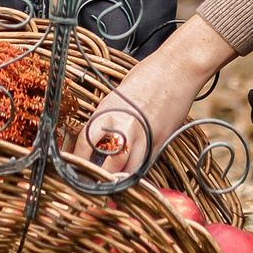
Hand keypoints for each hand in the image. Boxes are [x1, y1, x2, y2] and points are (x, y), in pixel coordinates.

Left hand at [74, 19, 235, 175]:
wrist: (177, 69)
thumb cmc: (146, 77)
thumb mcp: (116, 97)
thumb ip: (106, 119)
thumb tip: (97, 139)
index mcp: (107, 113)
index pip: (85, 145)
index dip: (78, 162)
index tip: (75, 169)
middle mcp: (124, 128)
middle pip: (109, 166)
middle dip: (101, 178)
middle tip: (95, 183)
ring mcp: (145, 137)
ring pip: (130, 172)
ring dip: (121, 178)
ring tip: (114, 183)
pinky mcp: (161, 142)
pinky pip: (146, 164)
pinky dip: (139, 170)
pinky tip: (133, 169)